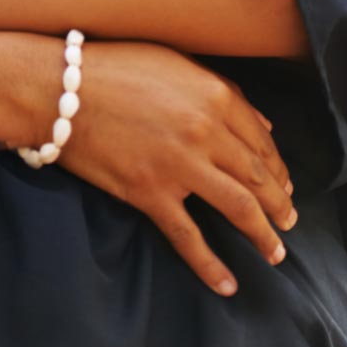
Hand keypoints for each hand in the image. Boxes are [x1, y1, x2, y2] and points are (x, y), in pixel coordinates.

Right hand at [52, 40, 295, 296]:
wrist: (57, 88)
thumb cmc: (112, 66)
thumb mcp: (172, 61)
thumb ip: (220, 89)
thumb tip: (263, 123)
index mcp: (214, 96)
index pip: (262, 141)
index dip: (277, 168)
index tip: (283, 184)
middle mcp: (205, 131)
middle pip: (258, 177)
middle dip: (280, 204)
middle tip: (289, 221)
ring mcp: (178, 165)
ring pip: (239, 208)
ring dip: (264, 235)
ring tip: (275, 252)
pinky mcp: (149, 193)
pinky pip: (189, 237)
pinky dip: (211, 265)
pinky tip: (227, 285)